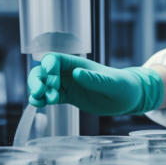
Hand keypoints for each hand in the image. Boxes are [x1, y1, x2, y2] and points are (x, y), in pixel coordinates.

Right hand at [27, 53, 163, 115]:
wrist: (128, 98)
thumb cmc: (123, 86)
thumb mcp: (111, 83)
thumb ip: (94, 79)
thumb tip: (77, 73)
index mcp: (78, 64)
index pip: (55, 59)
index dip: (48, 66)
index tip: (50, 76)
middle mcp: (69, 72)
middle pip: (43, 71)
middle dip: (37, 80)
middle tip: (39, 92)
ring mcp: (67, 85)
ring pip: (44, 85)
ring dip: (37, 91)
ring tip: (38, 101)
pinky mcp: (68, 97)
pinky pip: (49, 97)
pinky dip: (41, 100)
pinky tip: (39, 105)